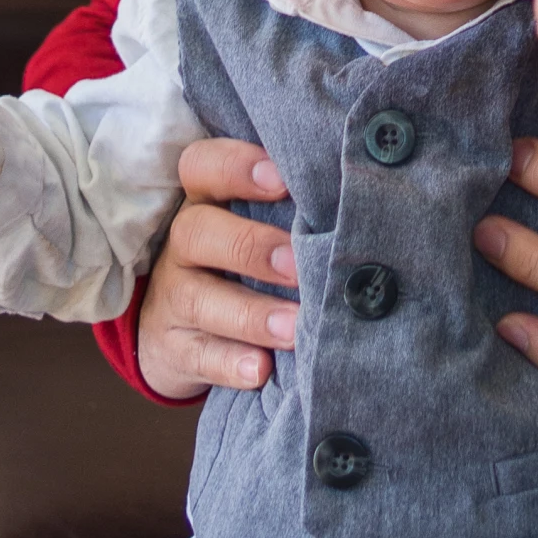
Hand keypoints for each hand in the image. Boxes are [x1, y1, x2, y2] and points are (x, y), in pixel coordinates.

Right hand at [135, 138, 299, 398]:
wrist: (183, 329)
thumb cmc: (245, 260)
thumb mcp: (257, 224)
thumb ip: (295, 208)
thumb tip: (365, 201)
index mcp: (206, 200)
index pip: (202, 166)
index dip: (236, 168)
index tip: (283, 181)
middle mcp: (183, 244)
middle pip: (196, 231)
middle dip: (251, 247)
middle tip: (297, 265)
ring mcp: (173, 297)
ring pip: (198, 298)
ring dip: (251, 314)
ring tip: (295, 328)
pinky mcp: (174, 348)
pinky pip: (196, 355)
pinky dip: (228, 364)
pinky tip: (260, 371)